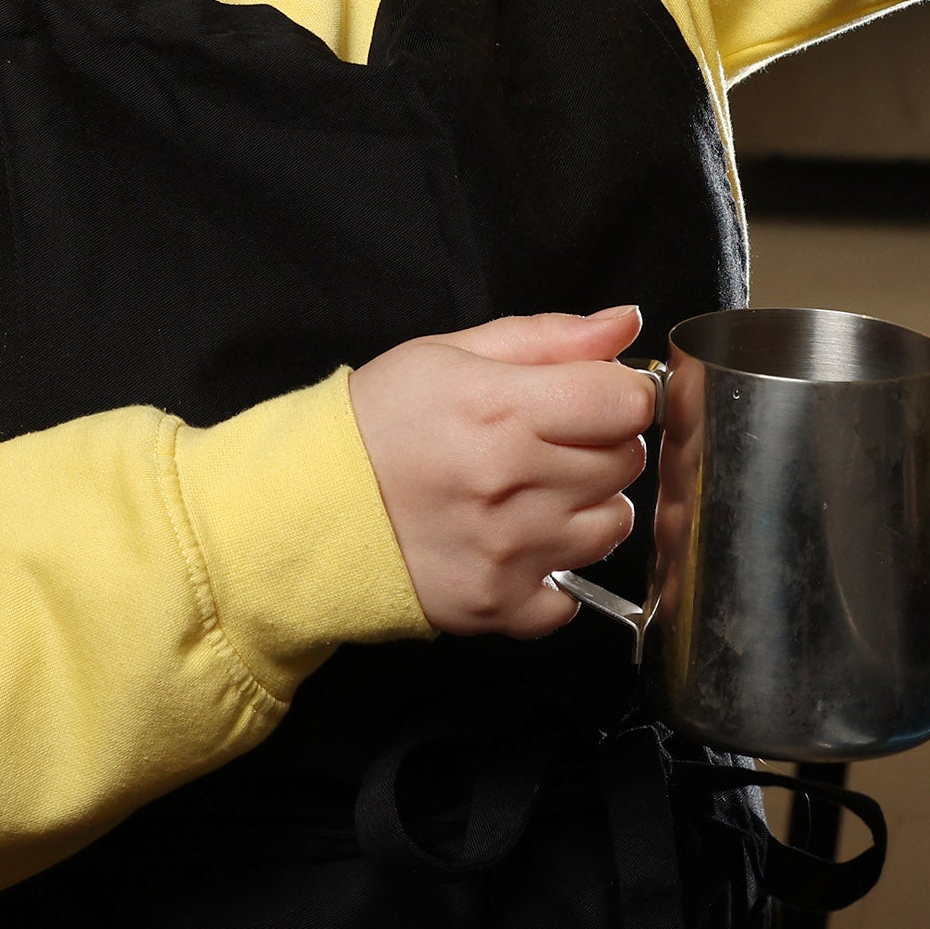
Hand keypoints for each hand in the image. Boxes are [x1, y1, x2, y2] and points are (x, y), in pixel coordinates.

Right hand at [346, 305, 653, 636]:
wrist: (302, 507)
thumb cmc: (376, 423)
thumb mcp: (450, 353)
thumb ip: (549, 337)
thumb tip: (625, 323)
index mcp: (504, 409)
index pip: (627, 402)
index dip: (620, 393)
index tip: (595, 397)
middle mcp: (512, 484)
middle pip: (625, 461)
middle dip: (601, 445)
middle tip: (550, 443)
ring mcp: (507, 552)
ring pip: (612, 527)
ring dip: (588, 508)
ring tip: (534, 494)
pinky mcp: (495, 605)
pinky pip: (570, 600)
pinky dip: (556, 577)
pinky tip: (518, 548)